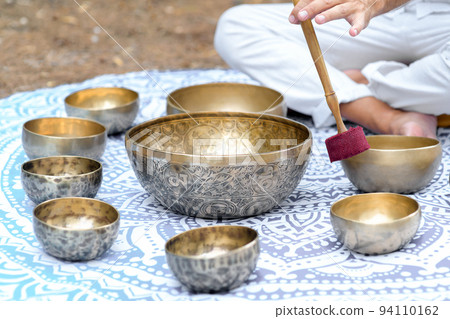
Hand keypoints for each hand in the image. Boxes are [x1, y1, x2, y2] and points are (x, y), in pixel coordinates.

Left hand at [289, 0, 408, 36]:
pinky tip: (352, 33)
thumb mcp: (328, 1)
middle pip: (325, 2)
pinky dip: (357, 27)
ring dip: (329, 15)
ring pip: (340, 10)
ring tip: (318, 20)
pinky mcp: (363, 16)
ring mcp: (353, 6)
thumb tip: (294, 18)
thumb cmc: (345, 1)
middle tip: (301, 16)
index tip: (292, 17)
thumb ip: (311, 9)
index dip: (302, 6)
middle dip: (312, 9)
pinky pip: (360, 22)